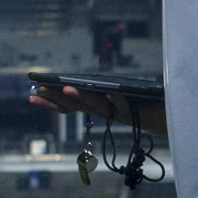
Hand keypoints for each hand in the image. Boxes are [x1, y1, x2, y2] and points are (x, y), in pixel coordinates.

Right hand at [29, 85, 167, 135]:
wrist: (165, 117)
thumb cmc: (140, 102)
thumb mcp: (115, 93)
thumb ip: (99, 90)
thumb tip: (73, 80)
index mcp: (97, 105)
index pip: (69, 105)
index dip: (51, 101)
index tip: (33, 93)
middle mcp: (104, 111)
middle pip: (78, 106)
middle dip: (57, 98)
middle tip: (39, 90)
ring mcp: (118, 113)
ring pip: (97, 106)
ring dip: (82, 98)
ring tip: (67, 89)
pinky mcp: (135, 113)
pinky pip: (125, 106)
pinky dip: (117, 101)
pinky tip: (110, 93)